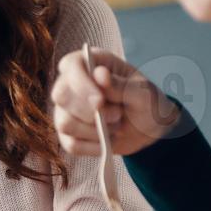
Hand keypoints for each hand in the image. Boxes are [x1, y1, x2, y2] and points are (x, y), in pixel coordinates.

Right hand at [51, 49, 179, 156]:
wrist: (149, 128)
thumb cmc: (146, 102)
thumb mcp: (142, 92)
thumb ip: (120, 85)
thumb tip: (99, 74)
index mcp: (90, 63)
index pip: (70, 65)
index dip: (80, 83)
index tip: (100, 101)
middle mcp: (72, 84)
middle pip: (61, 95)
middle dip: (89, 112)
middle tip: (117, 115)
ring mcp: (67, 109)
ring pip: (65, 122)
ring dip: (94, 130)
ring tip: (116, 126)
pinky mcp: (69, 133)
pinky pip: (70, 144)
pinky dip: (92, 147)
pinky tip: (107, 142)